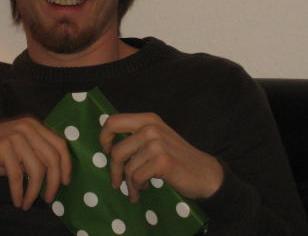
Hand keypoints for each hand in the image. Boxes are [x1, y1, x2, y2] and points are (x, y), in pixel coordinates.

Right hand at [0, 117, 70, 209]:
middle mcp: (27, 126)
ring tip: (28, 203)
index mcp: (34, 125)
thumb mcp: (17, 152)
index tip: (66, 183)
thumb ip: (35, 157)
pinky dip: (19, 191)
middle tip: (49, 199)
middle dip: (54, 182)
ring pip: (36, 169)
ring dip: (34, 191)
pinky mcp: (2, 146)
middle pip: (52, 158)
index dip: (67, 165)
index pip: (60, 145)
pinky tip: (18, 201)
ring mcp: (15, 135)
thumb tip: (56, 177)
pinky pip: (17, 175)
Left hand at [99, 113, 222, 202]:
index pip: (112, 121)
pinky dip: (139, 187)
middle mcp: (151, 128)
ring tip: (137, 189)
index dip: (104, 138)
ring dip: (130, 183)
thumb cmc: (177, 158)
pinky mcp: (162, 161)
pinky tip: (147, 188)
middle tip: (117, 182)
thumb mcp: (156, 139)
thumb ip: (136, 137)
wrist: (204, 173)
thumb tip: (107, 147)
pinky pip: (137, 178)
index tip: (106, 151)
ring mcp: (157, 143)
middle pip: (116, 151)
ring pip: (127, 168)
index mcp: (148, 119)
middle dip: (114, 171)